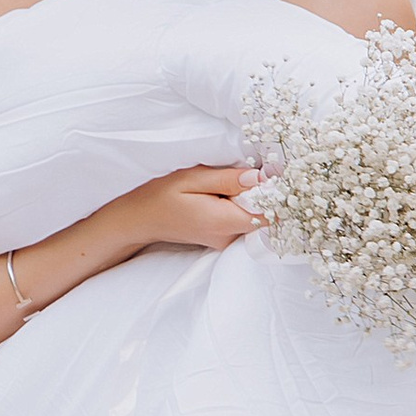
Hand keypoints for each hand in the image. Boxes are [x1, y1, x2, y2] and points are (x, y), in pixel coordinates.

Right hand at [112, 163, 262, 255]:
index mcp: (224, 221)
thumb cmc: (163, 196)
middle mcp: (229, 237)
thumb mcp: (193, 178)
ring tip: (227, 185)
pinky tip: (224, 195)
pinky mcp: (224, 239)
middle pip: (264, 215)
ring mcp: (227, 241)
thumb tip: (260, 177)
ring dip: (249, 199)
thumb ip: (228, 180)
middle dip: (261, 194)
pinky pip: (243, 221)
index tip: (266, 175)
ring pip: (255, 218)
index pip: (268, 213)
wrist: (142, 219)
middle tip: (244, 175)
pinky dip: (240, 206)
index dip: (273, 193)